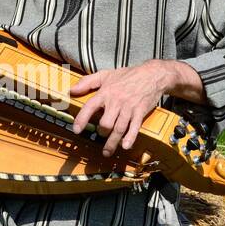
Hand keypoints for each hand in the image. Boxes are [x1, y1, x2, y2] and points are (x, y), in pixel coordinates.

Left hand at [70, 60, 202, 157]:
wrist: (152, 75)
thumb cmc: (128, 75)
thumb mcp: (105, 74)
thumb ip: (87, 82)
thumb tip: (72, 90)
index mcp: (106, 92)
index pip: (90, 107)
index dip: (82, 119)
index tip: (76, 130)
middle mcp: (116, 101)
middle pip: (105, 123)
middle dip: (101, 132)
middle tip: (99, 136)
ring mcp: (129, 108)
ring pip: (118, 129)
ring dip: (112, 142)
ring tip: (107, 151)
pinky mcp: (140, 112)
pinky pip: (134, 128)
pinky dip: (130, 138)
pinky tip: (125, 146)